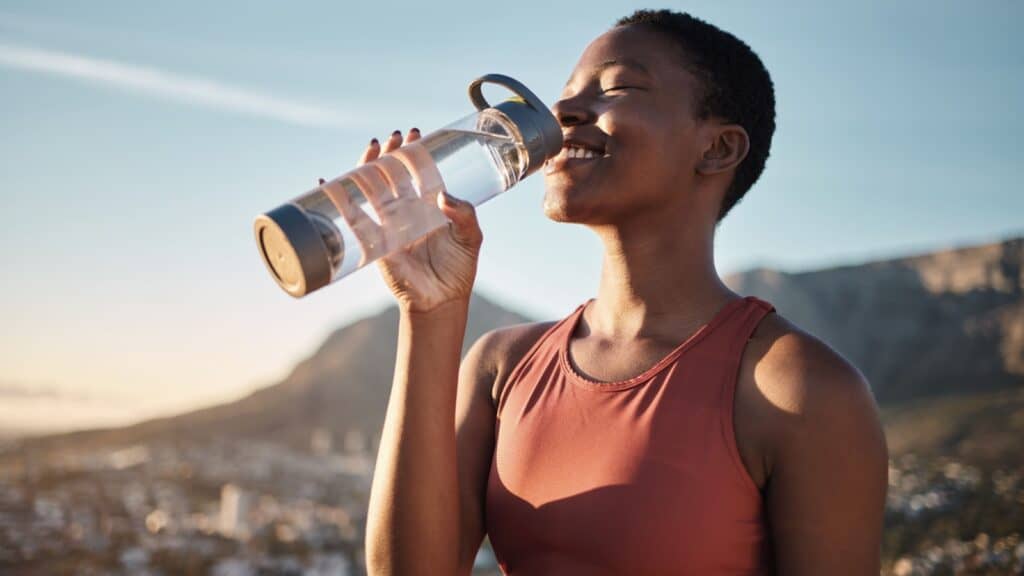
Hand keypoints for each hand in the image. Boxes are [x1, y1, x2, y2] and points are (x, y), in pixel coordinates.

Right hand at [322, 129, 482, 312]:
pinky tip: (329, 182)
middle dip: (391, 154)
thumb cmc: (458, 269)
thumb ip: (465, 216)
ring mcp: (388, 224)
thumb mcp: (471, 238)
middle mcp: (407, 211)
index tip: (415, 135)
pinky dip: (339, 201)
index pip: (418, 172)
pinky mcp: (374, 241)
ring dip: (368, 168)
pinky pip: (354, 218)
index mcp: (429, 206)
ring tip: (371, 149)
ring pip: (373, 190)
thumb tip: (443, 196)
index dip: (415, 153)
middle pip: (392, 175)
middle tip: (394, 138)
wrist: (442, 300)